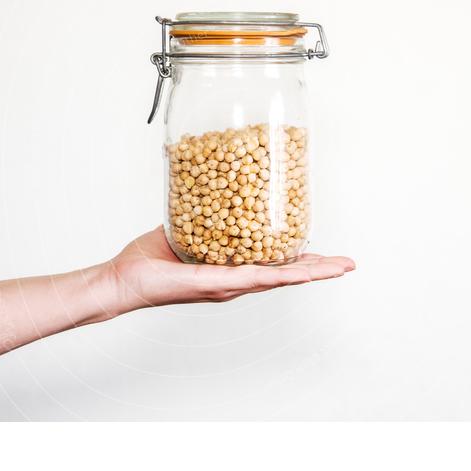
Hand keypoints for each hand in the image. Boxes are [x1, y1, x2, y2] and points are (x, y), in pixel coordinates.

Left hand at [103, 226, 354, 312]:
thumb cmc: (147, 260)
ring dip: (311, 272)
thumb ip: (197, 213)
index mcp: (229, 268)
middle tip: (347, 263)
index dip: (300, 260)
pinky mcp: (215, 283)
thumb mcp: (180, 228)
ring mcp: (227, 284)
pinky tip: (303, 271)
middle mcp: (233, 280)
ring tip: (338, 267)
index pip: (273, 264)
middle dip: (318, 268)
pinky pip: (255, 277)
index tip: (323, 253)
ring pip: (278, 278)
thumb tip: (206, 186)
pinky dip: (281, 274)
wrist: (123, 279)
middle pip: (285, 273)